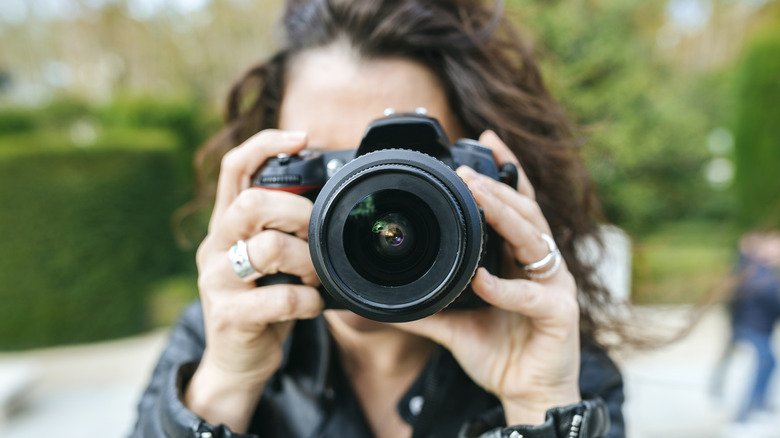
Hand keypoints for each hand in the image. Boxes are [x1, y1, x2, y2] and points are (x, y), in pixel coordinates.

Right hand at [185, 130, 323, 431]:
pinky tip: (311, 305)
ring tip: (316, 276)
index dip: (265, 144)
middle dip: (296, 213)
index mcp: (227, 225)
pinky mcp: (229, 316)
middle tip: (317, 234)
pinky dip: (308, 300)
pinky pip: (280, 297)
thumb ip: (286, 230)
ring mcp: (217, 281)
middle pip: (250, 203)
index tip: (302, 137)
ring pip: (267, 249)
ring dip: (308, 261)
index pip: (233, 168)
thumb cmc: (263, 303)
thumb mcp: (271, 261)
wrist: (236, 362)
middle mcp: (215, 246)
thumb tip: (332, 201)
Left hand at [397, 130, 580, 424]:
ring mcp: (556, 287)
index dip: (506, 171)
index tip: (484, 141)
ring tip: (477, 197)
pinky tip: (481, 280)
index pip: (517, 205)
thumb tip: (381, 302)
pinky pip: (532, 297)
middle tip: (466, 170)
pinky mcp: (560, 315)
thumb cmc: (499, 352)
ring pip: (535, 241)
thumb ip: (425, 308)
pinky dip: (505, 288)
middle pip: (526, 213)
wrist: (525, 393)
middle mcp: (542, 265)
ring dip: (505, 217)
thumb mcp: (454, 323)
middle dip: (497, 188)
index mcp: (520, 259)